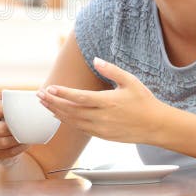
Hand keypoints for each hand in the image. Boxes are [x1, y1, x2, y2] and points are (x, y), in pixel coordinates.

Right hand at [0, 100, 29, 164]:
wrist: (2, 138)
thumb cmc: (8, 119)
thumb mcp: (7, 109)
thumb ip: (11, 101)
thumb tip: (21, 91)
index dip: (10, 111)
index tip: (22, 111)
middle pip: (1, 128)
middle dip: (15, 129)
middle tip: (28, 127)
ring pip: (4, 142)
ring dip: (18, 140)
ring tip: (28, 137)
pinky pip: (7, 152)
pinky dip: (18, 149)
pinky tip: (25, 144)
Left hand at [37, 57, 165, 143]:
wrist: (156, 126)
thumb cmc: (144, 102)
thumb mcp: (131, 81)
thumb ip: (111, 70)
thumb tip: (96, 60)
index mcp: (108, 102)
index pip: (80, 98)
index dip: (63, 93)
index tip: (49, 88)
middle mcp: (102, 117)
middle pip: (71, 110)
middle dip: (53, 102)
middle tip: (39, 95)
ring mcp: (101, 129)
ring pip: (73, 122)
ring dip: (57, 112)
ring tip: (45, 104)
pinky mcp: (102, 136)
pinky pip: (80, 129)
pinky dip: (67, 122)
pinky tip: (60, 115)